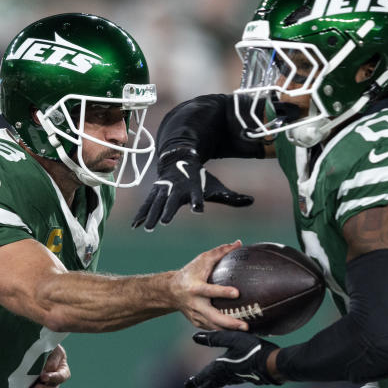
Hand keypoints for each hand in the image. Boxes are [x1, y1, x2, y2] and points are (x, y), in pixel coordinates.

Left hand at [23, 345, 70, 387]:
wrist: (29, 347)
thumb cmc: (45, 346)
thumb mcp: (53, 348)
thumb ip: (53, 357)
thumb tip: (49, 369)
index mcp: (62, 371)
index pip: (62, 377)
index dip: (54, 378)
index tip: (44, 376)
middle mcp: (52, 382)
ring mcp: (41, 387)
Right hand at [131, 147, 252, 230]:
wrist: (179, 160)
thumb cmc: (199, 179)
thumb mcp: (215, 187)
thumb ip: (232, 197)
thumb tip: (252, 201)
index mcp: (192, 187)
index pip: (196, 196)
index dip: (197, 202)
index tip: (198, 209)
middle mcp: (177, 188)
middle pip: (172, 201)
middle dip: (167, 210)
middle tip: (164, 222)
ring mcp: (163, 189)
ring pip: (156, 203)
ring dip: (151, 215)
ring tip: (148, 228)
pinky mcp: (155, 192)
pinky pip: (147, 204)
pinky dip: (141, 214)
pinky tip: (135, 225)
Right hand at [171, 241, 249, 331]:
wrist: (171, 291)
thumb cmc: (190, 273)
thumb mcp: (202, 259)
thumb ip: (220, 251)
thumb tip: (238, 243)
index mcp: (195, 288)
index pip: (209, 290)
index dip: (223, 292)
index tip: (237, 292)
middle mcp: (195, 304)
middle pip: (212, 316)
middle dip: (229, 322)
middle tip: (245, 325)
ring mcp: (196, 315)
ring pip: (214, 327)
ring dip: (230, 330)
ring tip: (246, 329)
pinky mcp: (197, 323)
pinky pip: (212, 329)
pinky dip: (225, 331)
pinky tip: (238, 331)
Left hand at [185, 331, 280, 387]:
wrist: (274, 364)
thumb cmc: (252, 349)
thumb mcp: (232, 339)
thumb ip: (214, 338)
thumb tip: (195, 337)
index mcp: (222, 366)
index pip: (205, 375)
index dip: (196, 380)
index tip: (186, 385)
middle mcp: (230, 375)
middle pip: (215, 381)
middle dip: (207, 383)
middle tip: (201, 387)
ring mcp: (241, 378)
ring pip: (226, 382)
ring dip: (218, 383)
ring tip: (215, 384)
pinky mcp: (251, 378)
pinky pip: (237, 380)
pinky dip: (231, 380)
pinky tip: (235, 378)